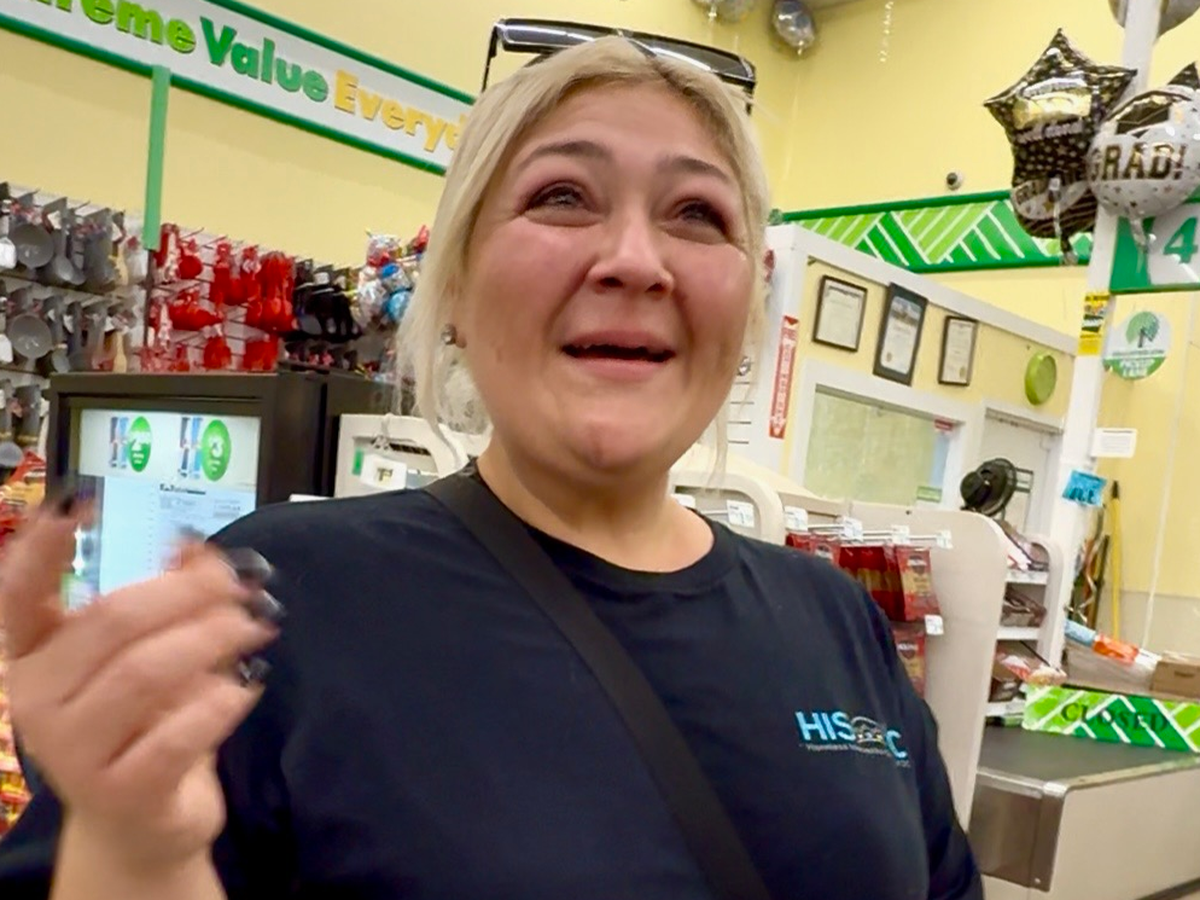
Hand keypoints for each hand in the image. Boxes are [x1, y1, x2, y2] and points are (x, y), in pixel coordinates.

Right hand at [1, 494, 279, 871]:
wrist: (142, 823)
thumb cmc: (144, 721)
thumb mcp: (153, 651)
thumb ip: (168, 596)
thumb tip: (196, 546)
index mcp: (32, 655)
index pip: (17, 595)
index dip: (42, 548)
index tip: (79, 501)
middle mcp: (36, 700)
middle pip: (112, 621)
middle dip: (188, 591)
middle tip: (242, 585)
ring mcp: (72, 752)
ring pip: (146, 671)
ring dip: (213, 638)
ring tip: (256, 627)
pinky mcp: (120, 792)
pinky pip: (178, 733)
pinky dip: (222, 701)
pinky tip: (247, 685)